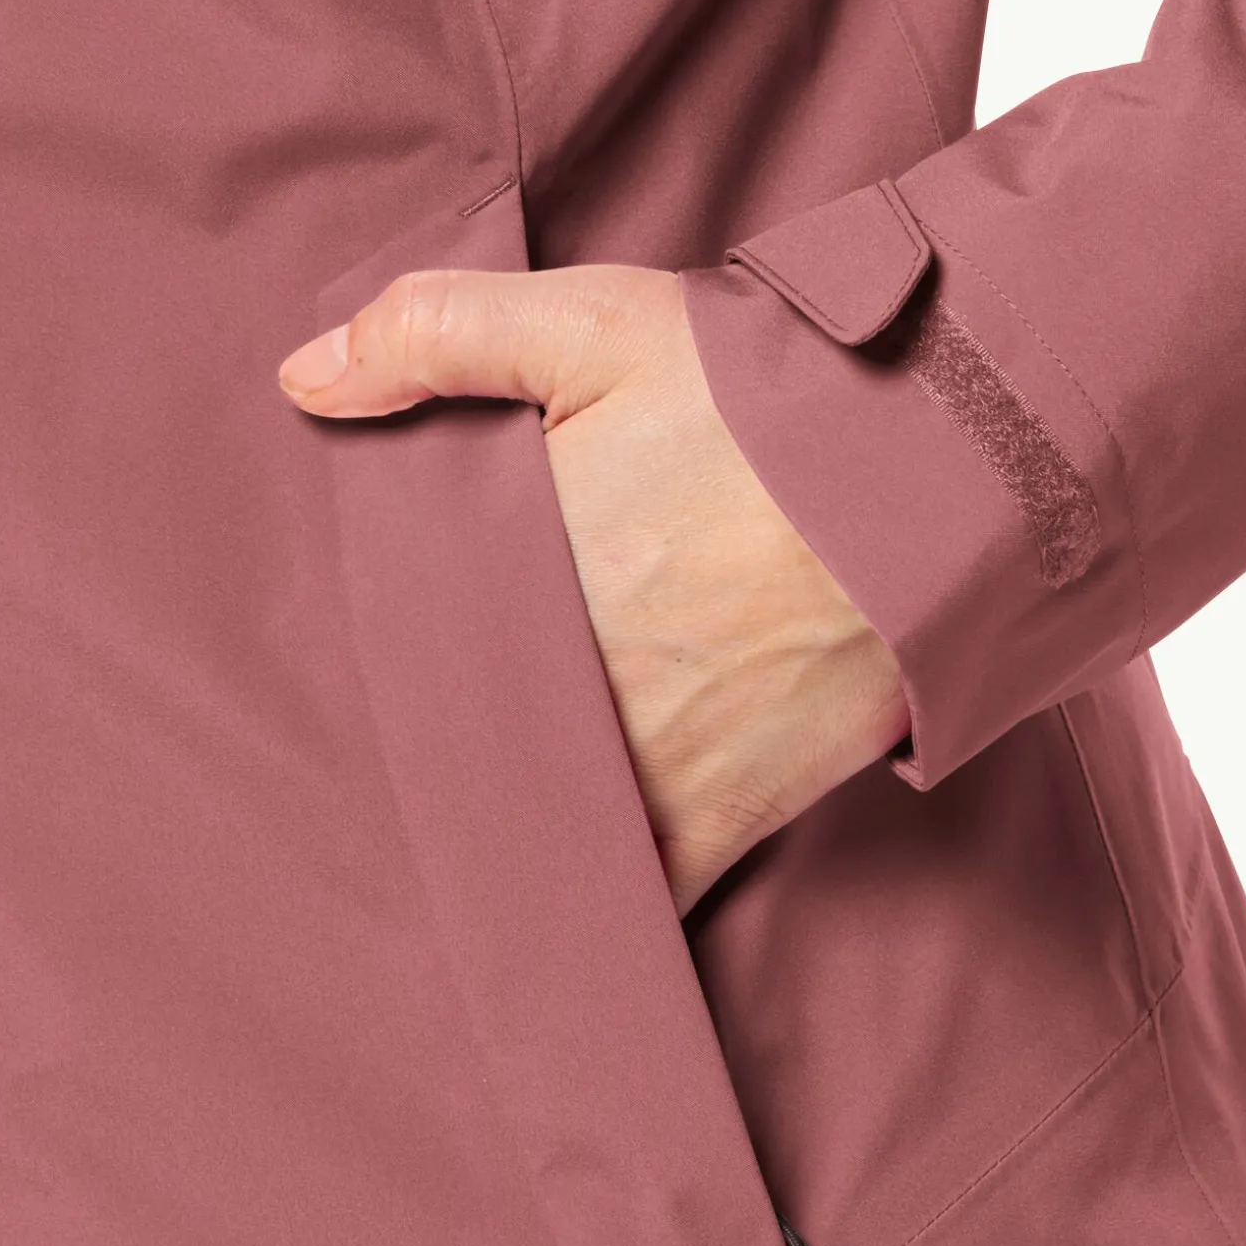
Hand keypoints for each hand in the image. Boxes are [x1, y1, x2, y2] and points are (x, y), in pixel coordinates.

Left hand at [278, 263, 906, 913]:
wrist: (944, 472)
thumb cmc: (771, 395)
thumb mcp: (595, 324)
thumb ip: (438, 336)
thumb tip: (302, 379)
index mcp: (518, 577)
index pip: (404, 655)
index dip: (381, 678)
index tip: (358, 693)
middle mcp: (569, 688)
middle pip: (466, 753)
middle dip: (439, 764)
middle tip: (400, 780)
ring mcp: (647, 765)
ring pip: (541, 834)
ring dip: (513, 838)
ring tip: (478, 849)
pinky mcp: (727, 813)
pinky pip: (645, 892)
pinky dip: (606, 909)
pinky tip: (567, 921)